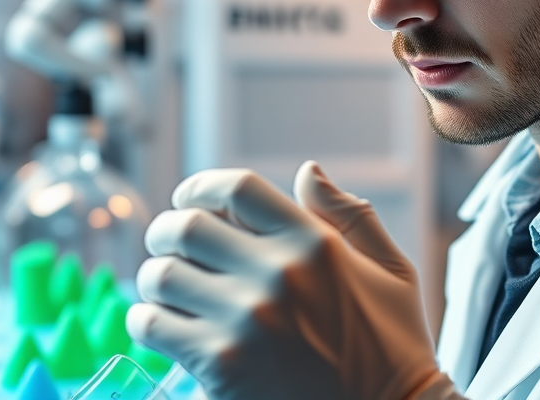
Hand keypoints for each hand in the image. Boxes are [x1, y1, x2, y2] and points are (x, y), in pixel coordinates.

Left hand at [126, 161, 459, 399]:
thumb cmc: (392, 346)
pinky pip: (155, 325)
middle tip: (166, 243)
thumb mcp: (392, 270)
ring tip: (165, 288)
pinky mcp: (223, 367)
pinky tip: (165, 325)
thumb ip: (350, 215)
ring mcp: (247, 321)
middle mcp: (278, 274)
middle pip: (187, 226)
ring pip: (162, 275)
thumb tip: (308, 171)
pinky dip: (148, 320)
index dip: (201, 186)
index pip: (238, 188)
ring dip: (154, 277)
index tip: (187, 198)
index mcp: (316, 244)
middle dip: (165, 230)